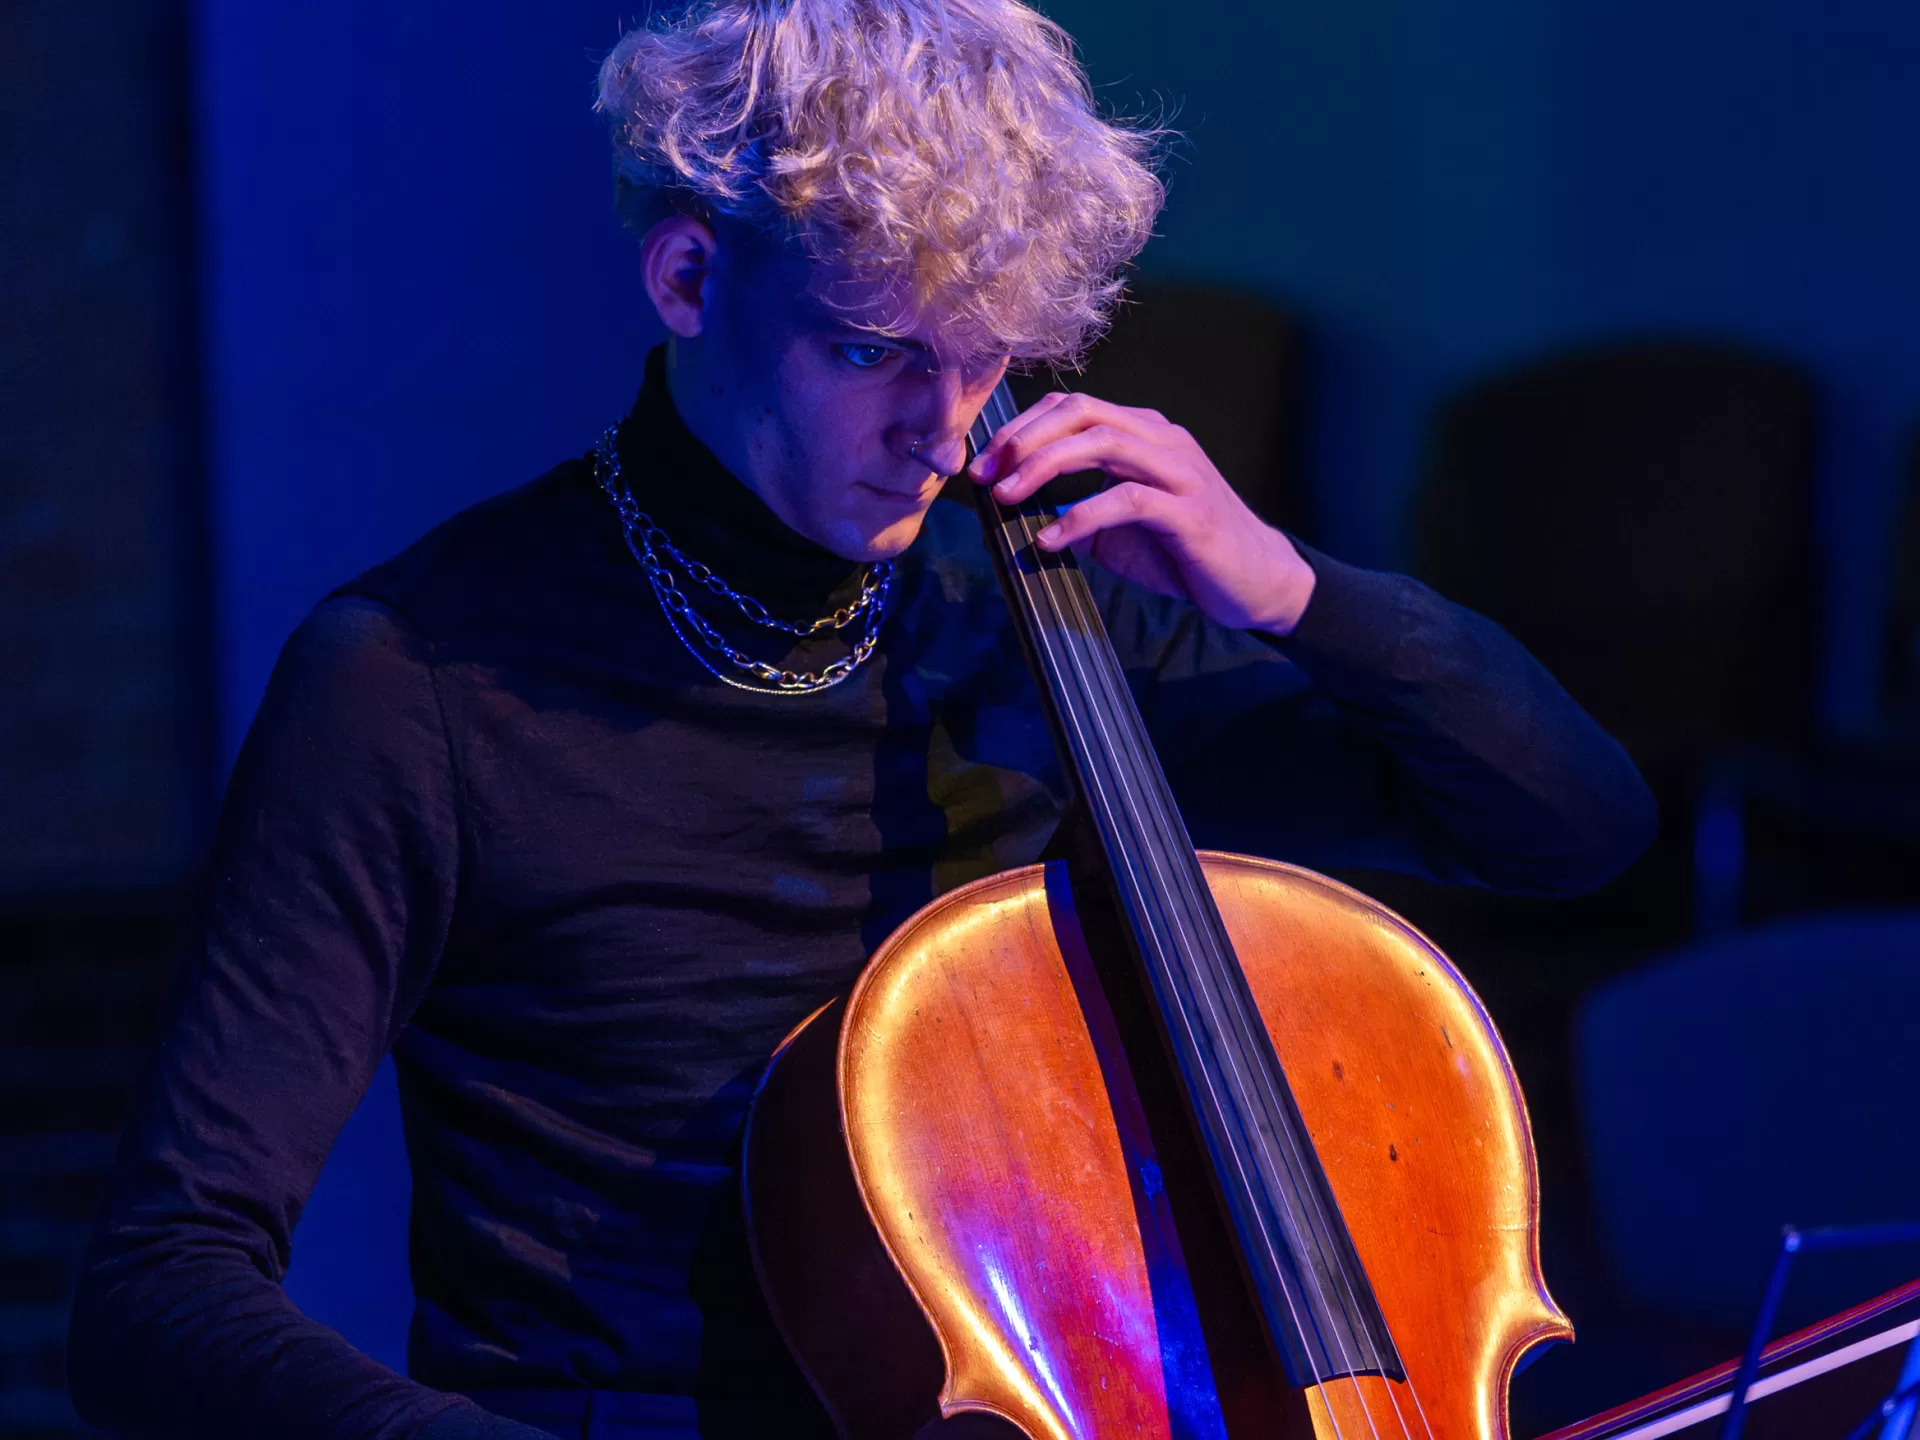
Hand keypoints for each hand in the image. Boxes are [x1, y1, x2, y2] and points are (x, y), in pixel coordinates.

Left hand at [967, 392, 1316, 636]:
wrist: (1257, 581)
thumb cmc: (1186, 551)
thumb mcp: (1121, 528)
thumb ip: (1076, 511)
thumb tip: (1020, 515)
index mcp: (1144, 433)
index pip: (1073, 407)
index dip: (1022, 428)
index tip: (984, 462)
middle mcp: (1162, 440)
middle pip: (1082, 413)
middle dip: (1024, 440)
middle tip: (984, 474)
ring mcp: (1179, 471)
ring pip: (1102, 443)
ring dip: (1044, 467)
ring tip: (1006, 497)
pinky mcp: (1189, 510)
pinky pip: (1126, 500)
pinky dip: (1080, 517)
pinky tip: (1049, 539)